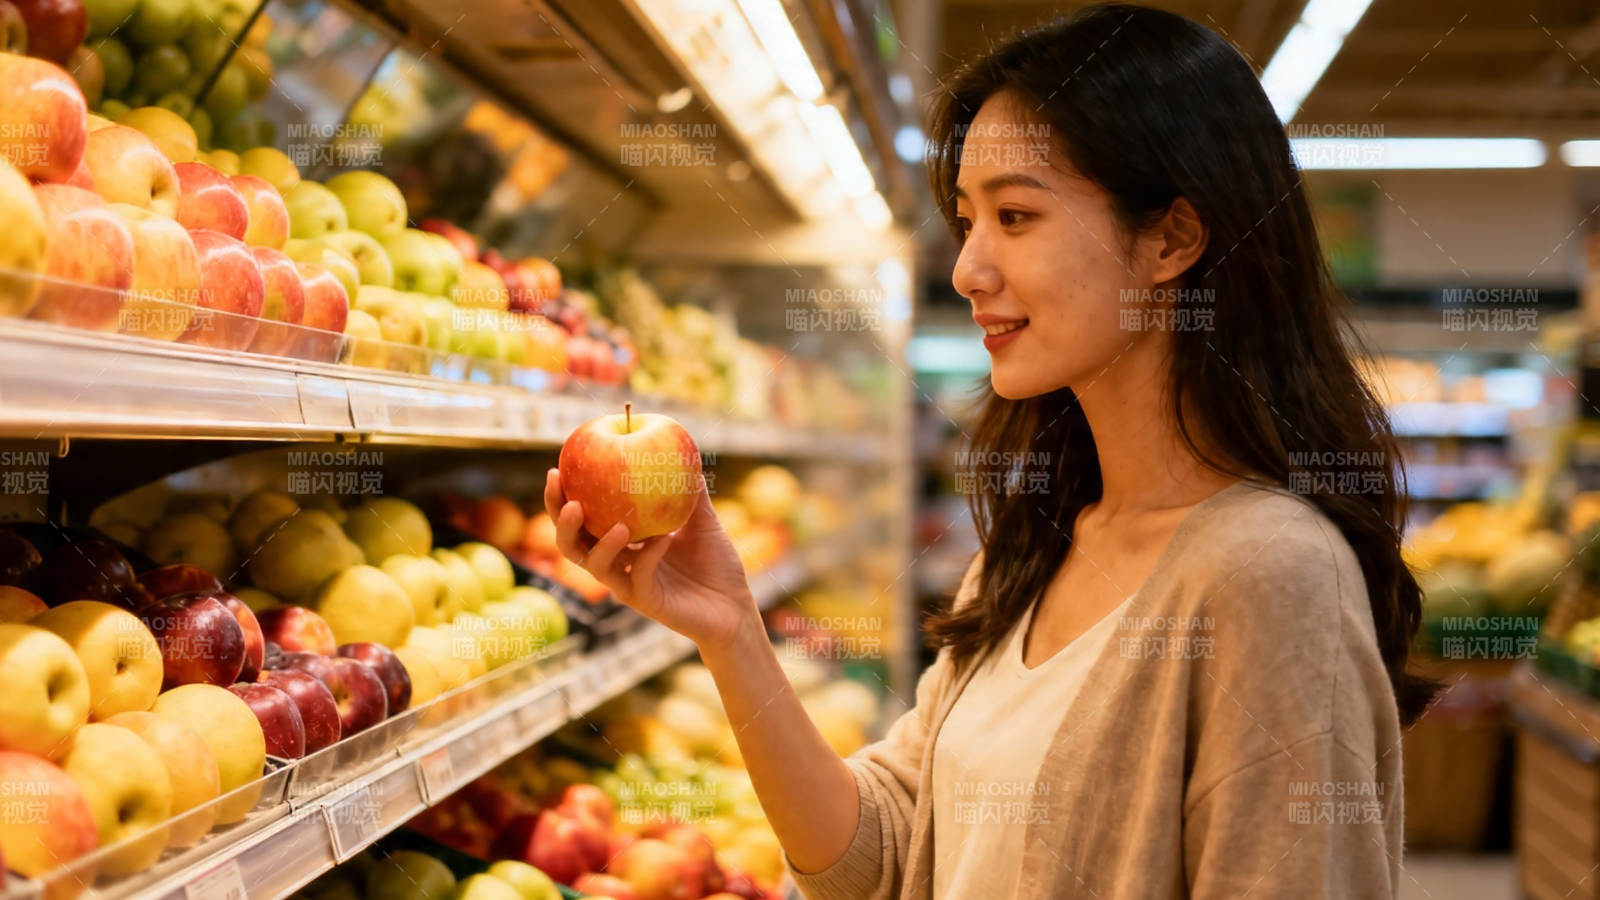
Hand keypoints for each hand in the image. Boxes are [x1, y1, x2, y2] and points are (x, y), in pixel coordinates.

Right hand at [543, 468, 759, 651]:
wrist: (735, 606)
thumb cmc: (716, 563)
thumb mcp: (703, 519)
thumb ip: (689, 489)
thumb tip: (682, 448)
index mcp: (622, 543)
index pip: (581, 520)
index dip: (561, 499)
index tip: (556, 470)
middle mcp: (619, 564)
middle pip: (573, 545)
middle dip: (561, 523)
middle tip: (568, 499)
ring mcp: (630, 585)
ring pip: (596, 567)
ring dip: (601, 544)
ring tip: (617, 525)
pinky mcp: (647, 603)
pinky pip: (639, 578)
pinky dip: (648, 556)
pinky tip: (663, 539)